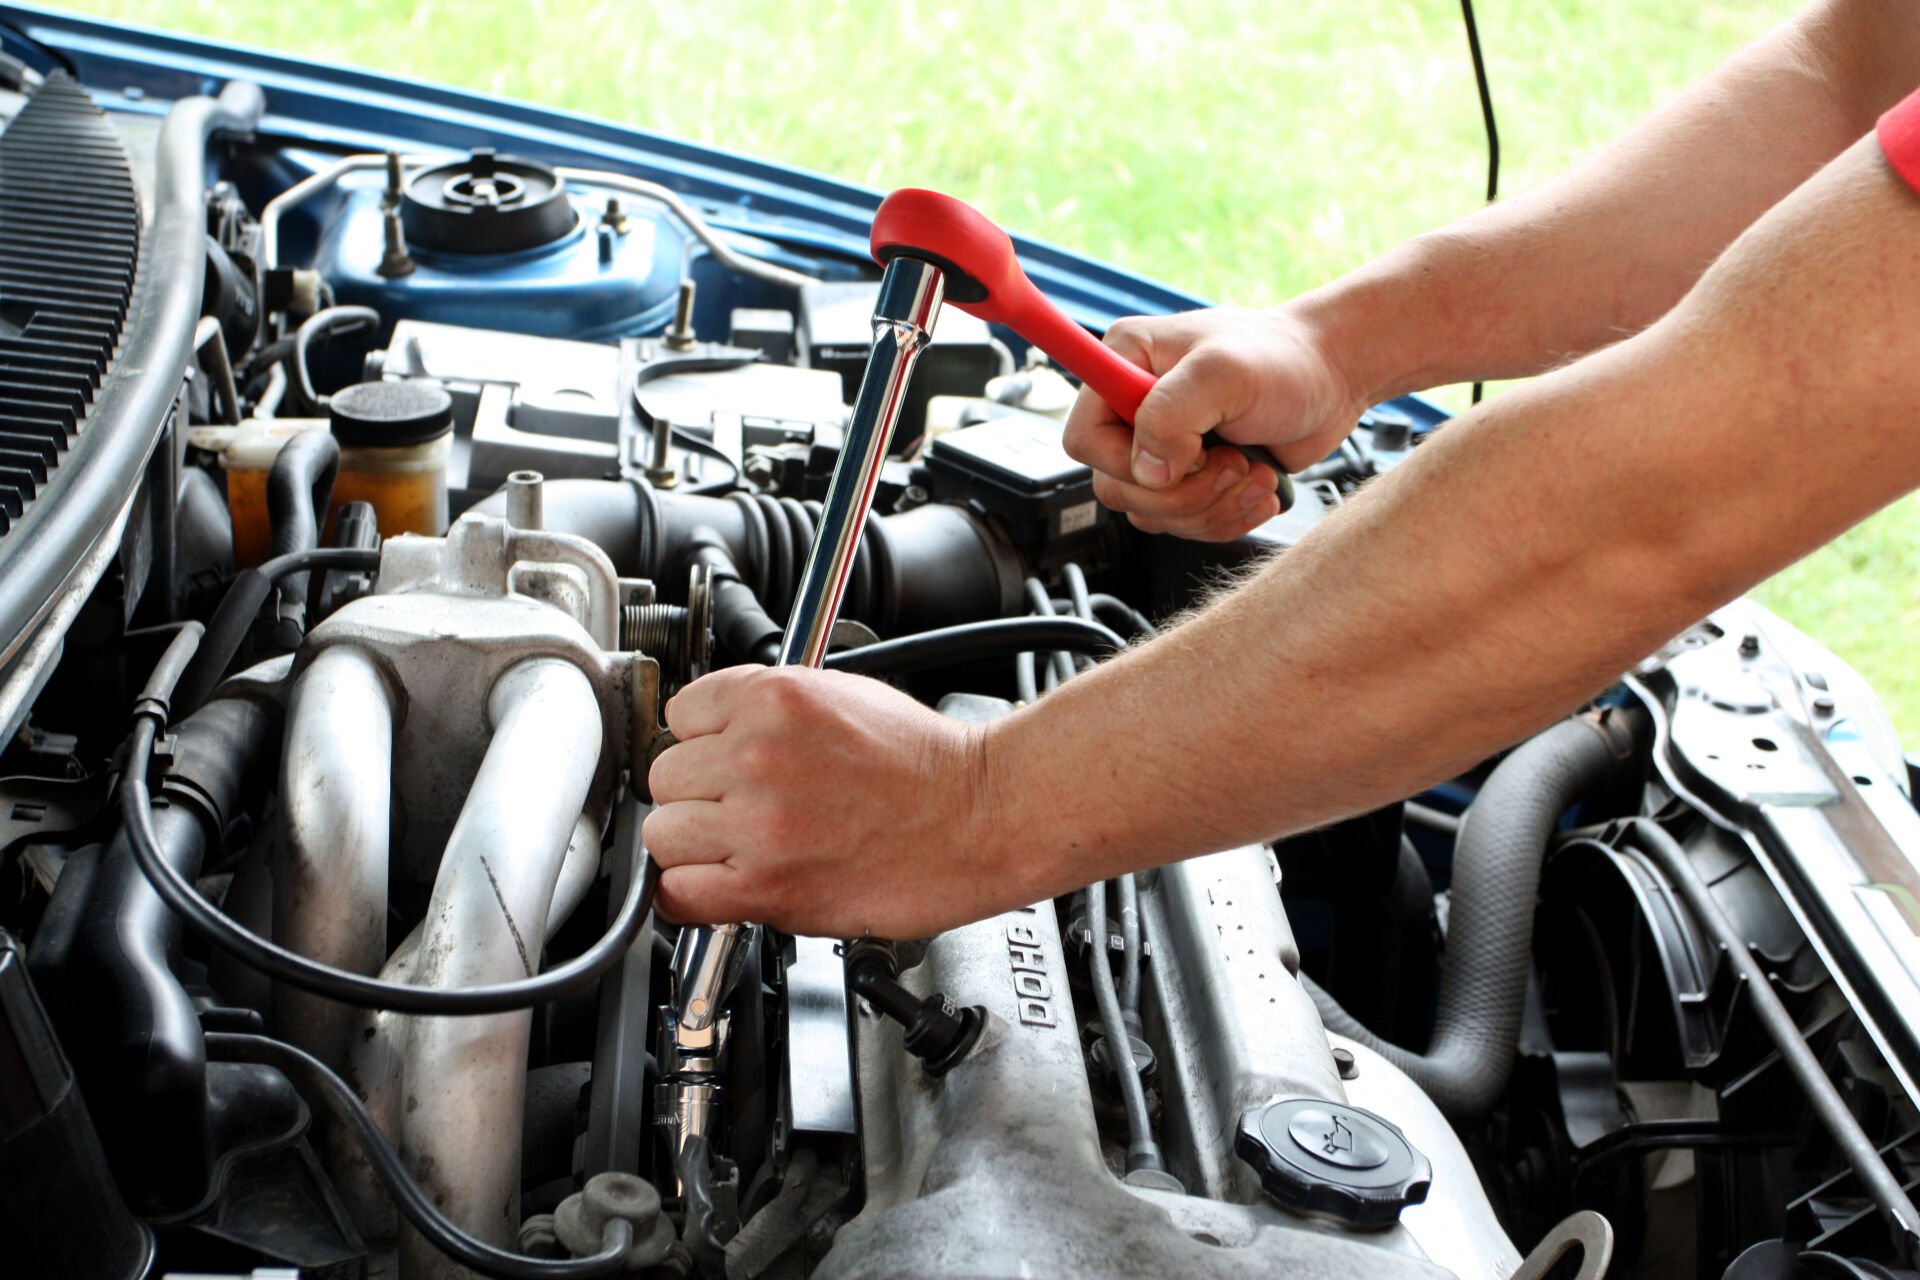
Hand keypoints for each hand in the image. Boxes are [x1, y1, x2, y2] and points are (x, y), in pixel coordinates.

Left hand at [643, 665, 1008, 937]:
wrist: (981, 816)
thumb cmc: (927, 764)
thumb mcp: (842, 695)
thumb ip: (768, 711)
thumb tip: (715, 736)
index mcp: (773, 697)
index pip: (681, 713)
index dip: (703, 741)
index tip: (720, 761)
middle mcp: (757, 754)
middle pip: (665, 776)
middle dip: (697, 794)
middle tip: (737, 808)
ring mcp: (759, 822)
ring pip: (664, 835)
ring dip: (693, 846)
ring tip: (736, 847)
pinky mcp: (767, 884)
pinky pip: (679, 893)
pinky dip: (692, 895)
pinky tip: (722, 885)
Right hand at [1063, 306, 1364, 540]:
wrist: (1333, 378)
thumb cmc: (1285, 359)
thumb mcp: (1225, 372)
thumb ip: (1171, 414)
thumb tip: (1147, 470)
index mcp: (1125, 364)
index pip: (1083, 439)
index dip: (1126, 462)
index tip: (1184, 453)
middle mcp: (1134, 408)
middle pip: (1117, 489)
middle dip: (1183, 492)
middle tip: (1232, 463)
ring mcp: (1163, 448)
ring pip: (1153, 515)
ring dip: (1212, 507)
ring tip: (1255, 472)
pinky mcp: (1191, 479)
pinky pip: (1186, 525)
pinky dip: (1227, 517)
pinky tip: (1261, 487)